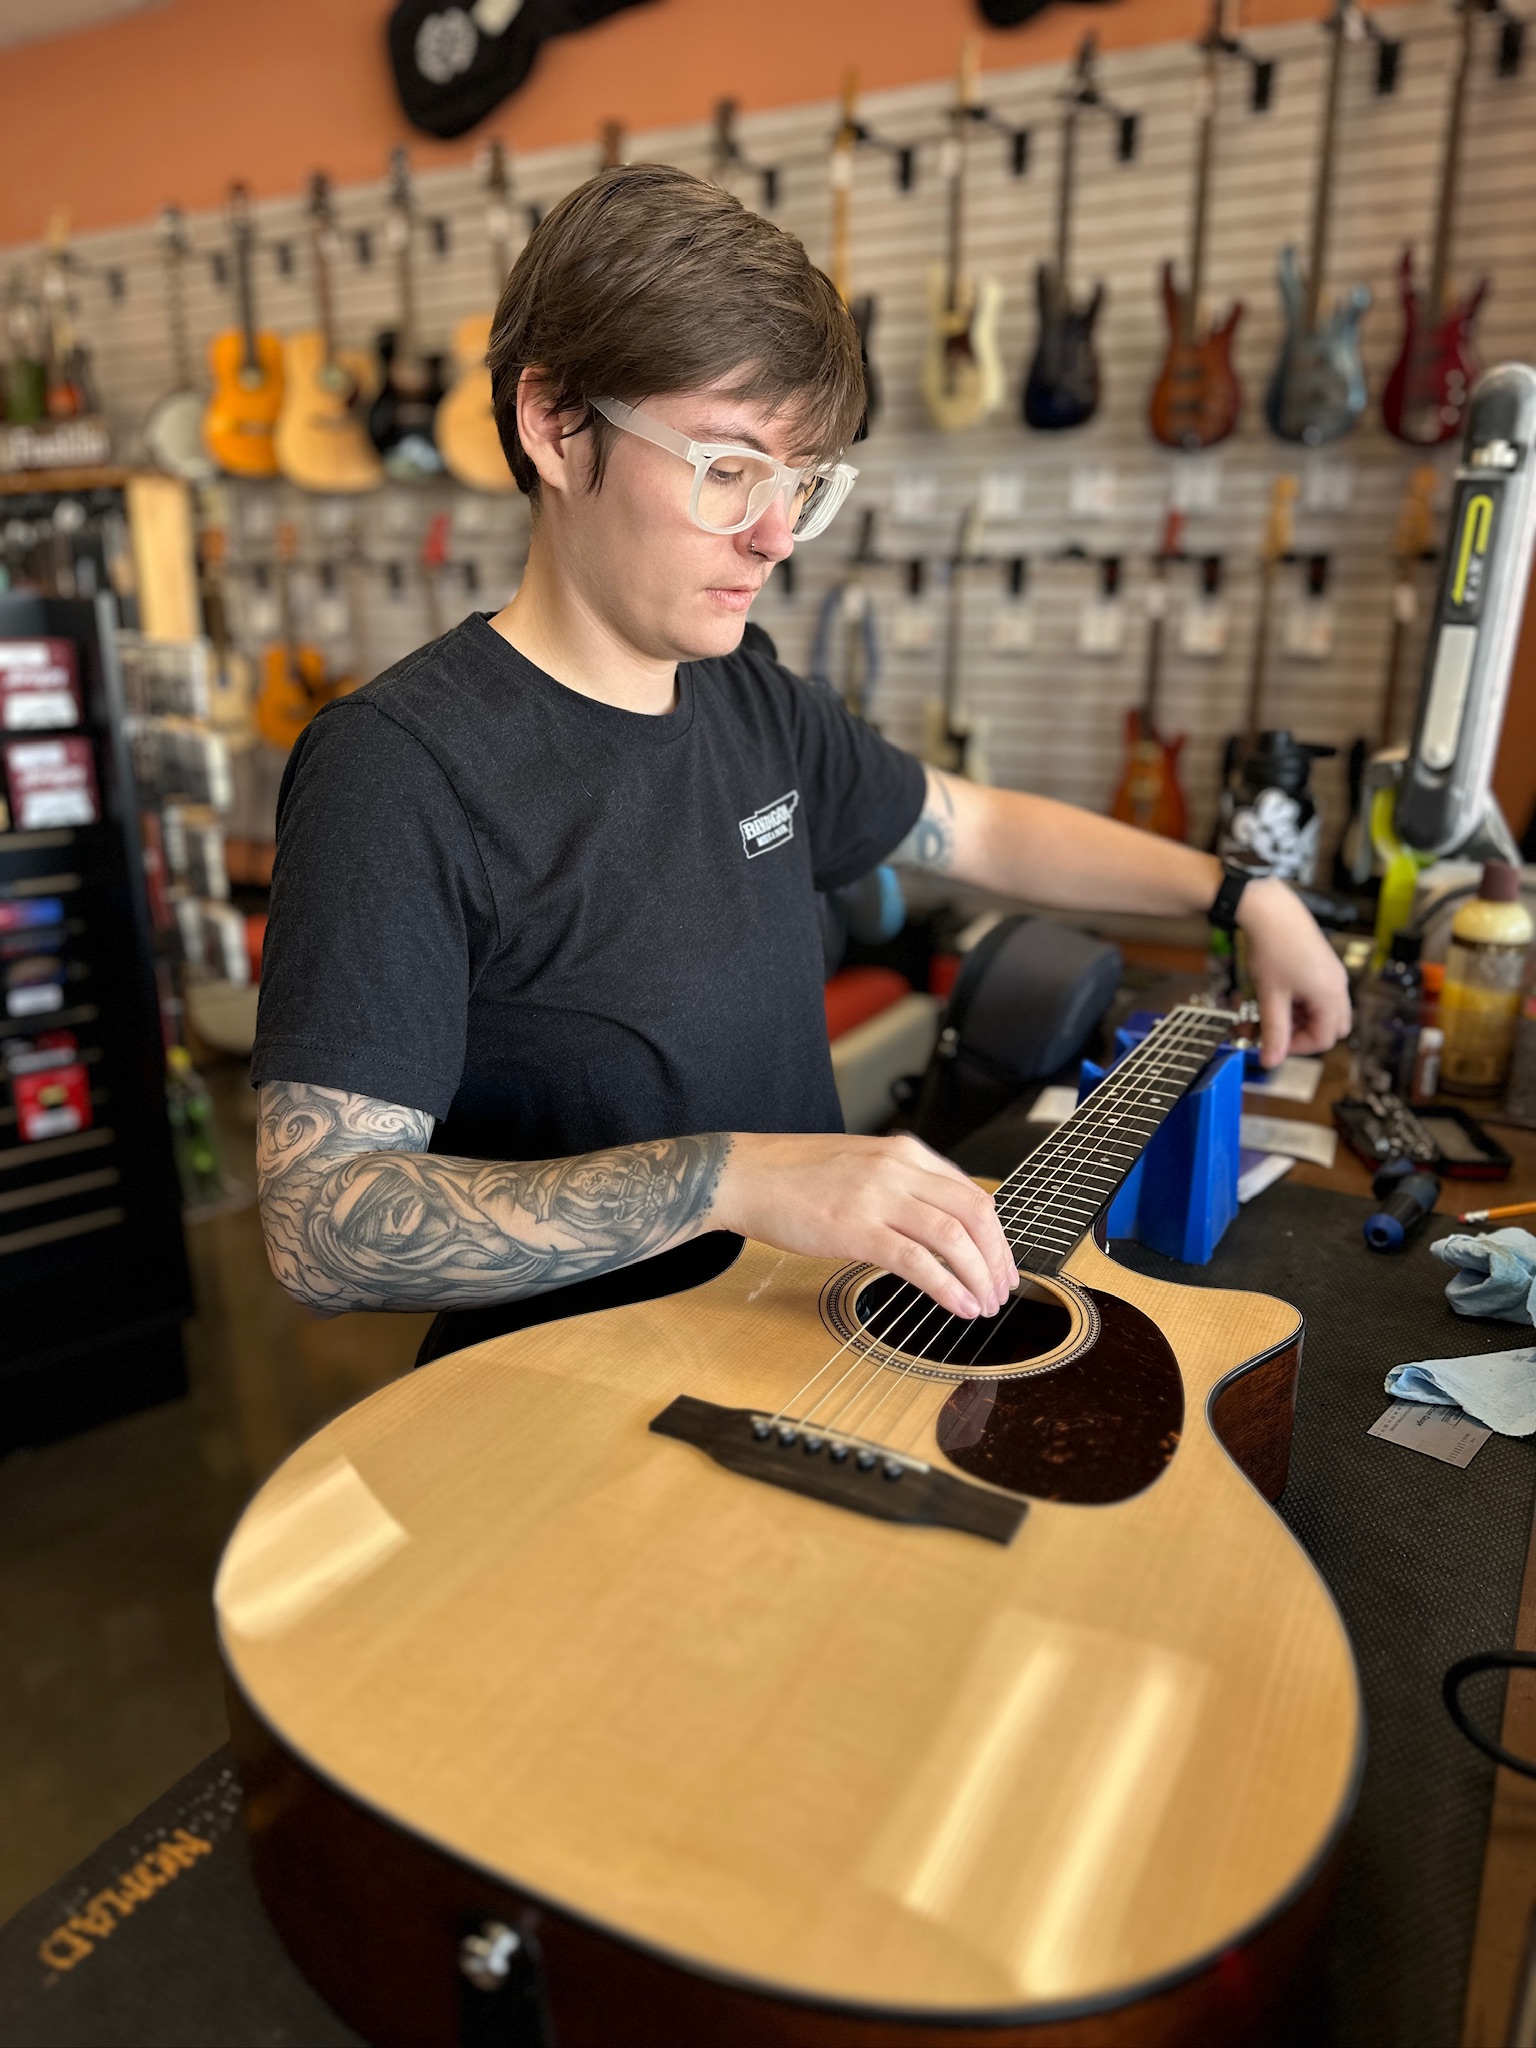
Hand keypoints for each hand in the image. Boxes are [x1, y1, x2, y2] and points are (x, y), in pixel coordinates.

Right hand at [709, 1130, 1017, 1320]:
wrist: (744, 1175)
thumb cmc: (794, 1176)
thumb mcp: (861, 1164)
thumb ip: (900, 1184)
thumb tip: (936, 1223)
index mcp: (904, 1152)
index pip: (971, 1192)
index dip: (995, 1234)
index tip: (1000, 1263)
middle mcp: (898, 1168)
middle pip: (974, 1213)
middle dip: (997, 1257)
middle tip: (1002, 1290)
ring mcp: (877, 1197)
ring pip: (953, 1236)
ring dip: (978, 1276)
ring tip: (984, 1305)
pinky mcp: (855, 1229)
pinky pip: (917, 1261)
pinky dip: (946, 1286)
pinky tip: (958, 1306)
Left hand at [1237, 877, 1352, 1066]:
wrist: (1269, 909)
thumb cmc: (1271, 948)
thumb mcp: (1270, 996)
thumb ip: (1273, 1031)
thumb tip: (1270, 1061)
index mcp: (1330, 995)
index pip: (1324, 1038)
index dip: (1298, 1047)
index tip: (1273, 1043)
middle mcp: (1338, 985)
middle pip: (1332, 1027)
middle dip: (1304, 1034)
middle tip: (1277, 1028)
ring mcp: (1333, 973)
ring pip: (1326, 1011)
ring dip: (1302, 1018)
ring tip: (1274, 1009)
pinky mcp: (1324, 964)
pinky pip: (1321, 994)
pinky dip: (1303, 1002)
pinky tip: (1280, 992)